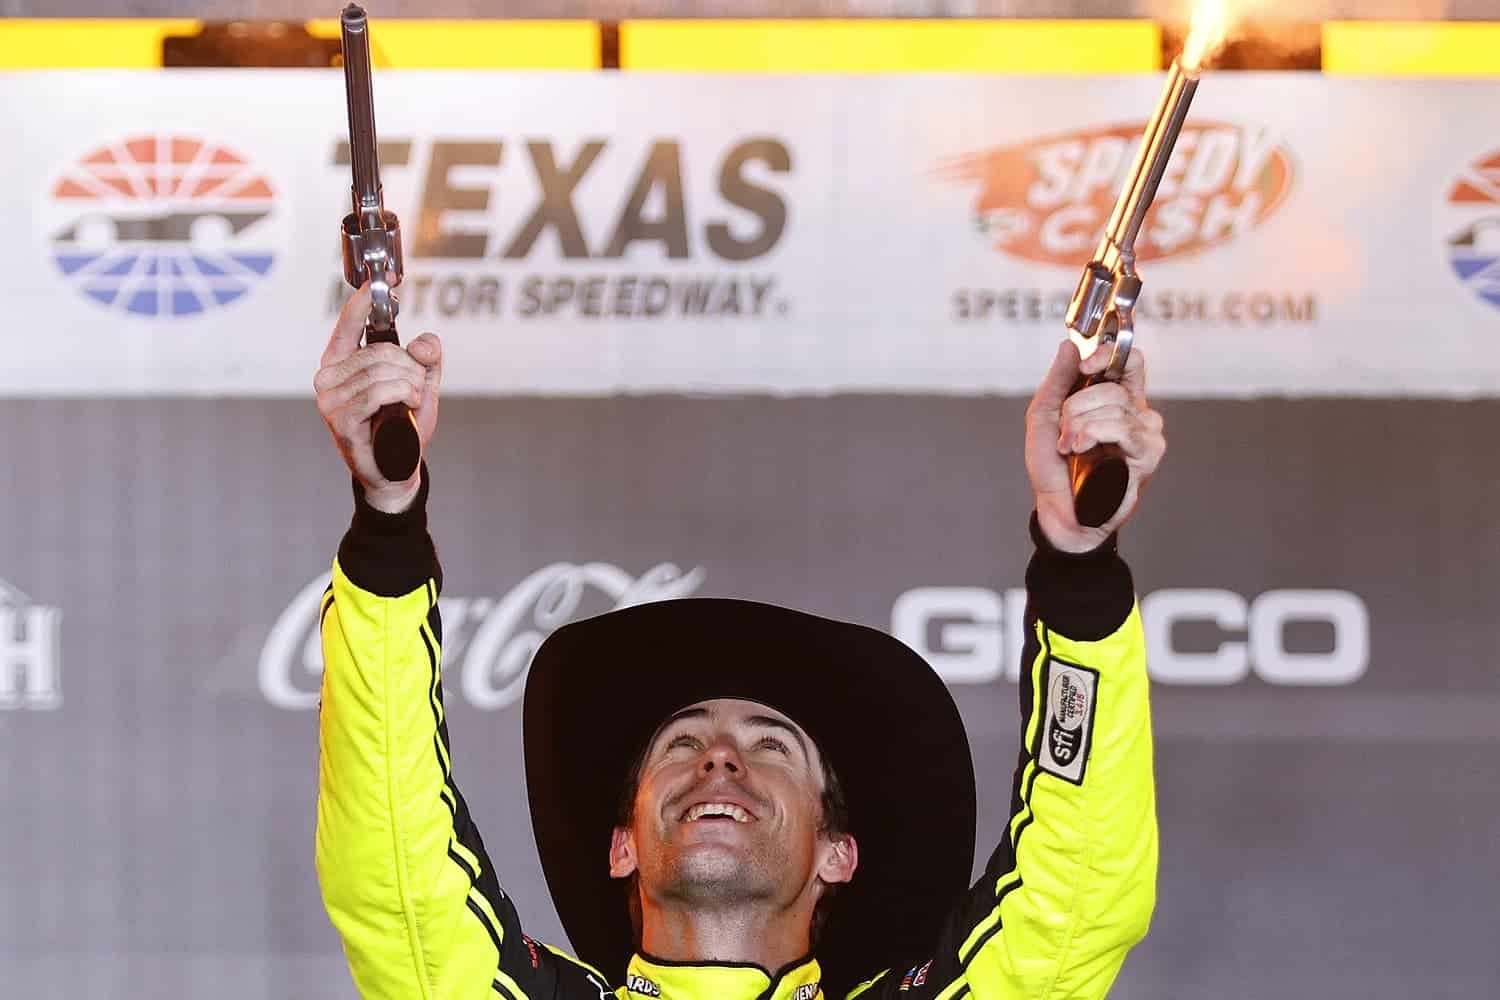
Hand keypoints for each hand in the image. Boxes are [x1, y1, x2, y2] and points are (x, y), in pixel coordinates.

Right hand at [314, 283, 442, 512]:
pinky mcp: (339, 419)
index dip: (363, 300)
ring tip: (412, 402)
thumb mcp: (421, 385)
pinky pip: (378, 391)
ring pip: (383, 371)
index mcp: (341, 363)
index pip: (349, 324)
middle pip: (381, 350)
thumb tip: (425, 343)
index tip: (380, 278)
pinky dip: (403, 395)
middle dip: (411, 367)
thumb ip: (426, 358)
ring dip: (411, 384)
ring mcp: (329, 399)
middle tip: (417, 388)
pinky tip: (408, 406)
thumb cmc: (401, 426)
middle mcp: (327, 378)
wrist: (395, 470)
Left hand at [1025, 339, 1165, 552]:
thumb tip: (1070, 346)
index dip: (1108, 354)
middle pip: (1112, 384)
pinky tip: (1080, 451)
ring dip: (1079, 424)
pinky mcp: (1148, 454)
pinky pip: (1123, 428)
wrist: (1057, 511)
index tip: (1085, 364)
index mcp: (1116, 399)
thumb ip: (1058, 380)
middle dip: (1076, 405)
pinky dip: (1093, 435)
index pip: (1129, 361)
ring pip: (1115, 404)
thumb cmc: (1054, 468)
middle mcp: (1137, 414)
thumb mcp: (1045, 416)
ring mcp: (1146, 434)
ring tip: (1069, 447)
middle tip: (1063, 431)